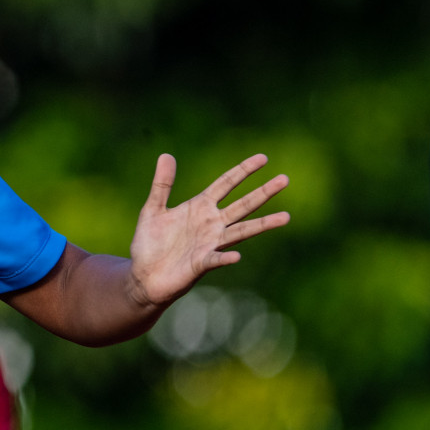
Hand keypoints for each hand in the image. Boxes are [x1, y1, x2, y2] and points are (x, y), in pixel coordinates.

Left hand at [127, 153, 288, 309]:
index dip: (243, 171)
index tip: (263, 158)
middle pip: (243, 205)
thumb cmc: (150, 243)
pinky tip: (236, 255)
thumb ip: (162, 184)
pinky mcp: (201, 264)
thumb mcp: (153, 209)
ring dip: (263, 224)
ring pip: (242, 231)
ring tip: (285, 217)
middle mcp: (211, 224)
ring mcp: (209, 244)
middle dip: (263, 192)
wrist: (144, 275)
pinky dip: (225, 258)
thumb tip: (166, 155)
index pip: (226, 184)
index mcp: (200, 207)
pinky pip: (216, 259)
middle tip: (285, 179)